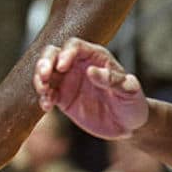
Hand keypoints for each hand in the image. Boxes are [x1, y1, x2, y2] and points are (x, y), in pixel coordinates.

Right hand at [33, 37, 148, 138]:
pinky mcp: (61, 97)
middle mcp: (78, 65)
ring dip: (39, 79)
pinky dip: (42, 97)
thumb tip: (91, 71)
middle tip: (44, 76)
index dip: (66, 53)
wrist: (127, 126)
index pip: (75, 46)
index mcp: (95, 57)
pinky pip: (46, 92)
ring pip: (45, 71)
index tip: (62, 66)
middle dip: (44, 62)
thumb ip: (113, 80)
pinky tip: (47, 106)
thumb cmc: (132, 104)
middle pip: (53, 53)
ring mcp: (67, 80)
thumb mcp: (129, 92)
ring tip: (44, 91)